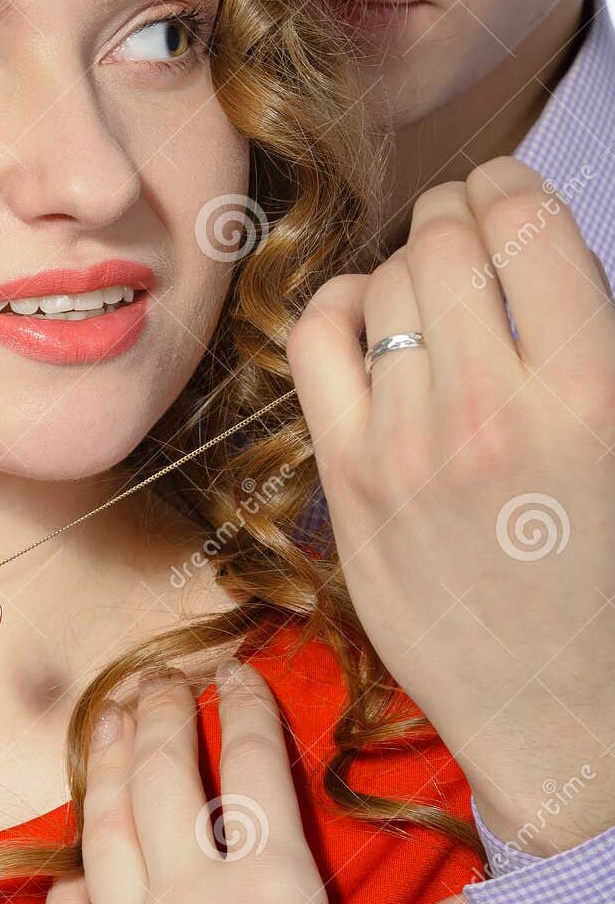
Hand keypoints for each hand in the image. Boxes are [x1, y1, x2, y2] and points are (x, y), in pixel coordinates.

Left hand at [41, 665, 486, 903]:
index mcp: (273, 891)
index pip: (252, 771)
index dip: (245, 710)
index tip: (237, 672)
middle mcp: (192, 898)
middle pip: (162, 778)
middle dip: (159, 715)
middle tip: (157, 678)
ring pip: (105, 828)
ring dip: (102, 765)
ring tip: (103, 722)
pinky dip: (66, 884)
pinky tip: (74, 867)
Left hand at [286, 156, 614, 851]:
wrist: (565, 716)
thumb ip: (593, 338)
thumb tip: (538, 246)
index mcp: (589, 392)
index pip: (525, 223)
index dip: (512, 188)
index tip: (509, 194)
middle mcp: (490, 408)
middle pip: (444, 240)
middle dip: (459, 215)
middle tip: (471, 231)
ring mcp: (406, 445)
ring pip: (382, 282)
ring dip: (407, 265)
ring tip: (433, 292)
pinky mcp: (349, 481)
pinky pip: (316, 341)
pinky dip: (337, 306)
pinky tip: (365, 318)